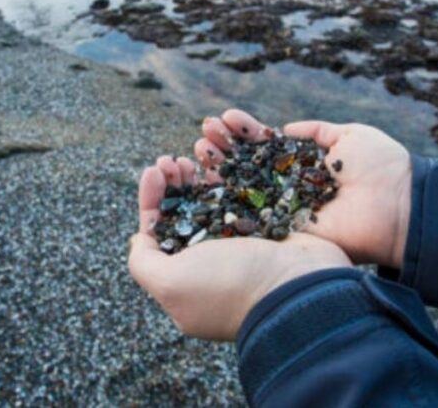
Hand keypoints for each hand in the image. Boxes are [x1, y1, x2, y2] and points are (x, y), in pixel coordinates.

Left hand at [128, 156, 351, 340]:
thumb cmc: (229, 285)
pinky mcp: (266, 228)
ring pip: (212, 201)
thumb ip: (144, 262)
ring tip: (194, 152)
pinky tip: (221, 156)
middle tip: (173, 160)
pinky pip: (241, 194)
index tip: (152, 171)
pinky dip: (228, 175)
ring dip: (198, 174)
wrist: (297, 285)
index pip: (157, 234)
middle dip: (174, 183)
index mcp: (185, 281)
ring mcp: (240, 246)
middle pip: (184, 214)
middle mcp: (211, 264)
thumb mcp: (170, 283)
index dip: (151, 200)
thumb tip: (139, 241)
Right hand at [196, 110, 412, 267]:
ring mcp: (284, 211)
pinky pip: (249, 216)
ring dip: (217, 169)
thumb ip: (315, 132)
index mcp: (303, 166)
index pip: (264, 147)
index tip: (225, 117)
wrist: (399, 203)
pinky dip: (225, 199)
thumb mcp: (349, 136)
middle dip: (223, 148)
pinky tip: (205, 177)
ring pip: (241, 189)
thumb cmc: (381, 165)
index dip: (244, 133)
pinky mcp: (284, 231)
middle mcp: (289, 189)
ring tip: (199, 147)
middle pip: (246, 166)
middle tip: (204, 131)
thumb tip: (284, 129)